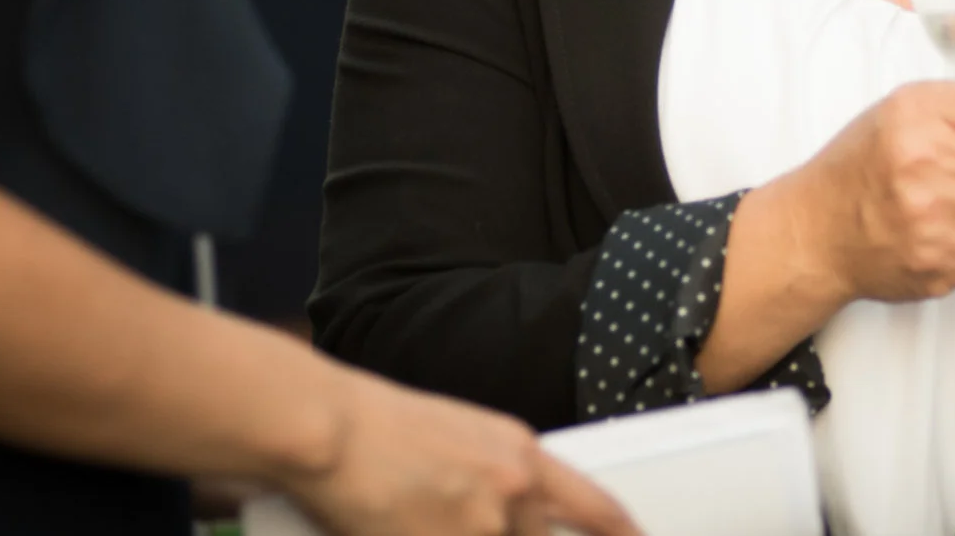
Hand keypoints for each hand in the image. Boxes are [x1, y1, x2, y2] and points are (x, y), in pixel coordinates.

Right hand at [286, 373, 637, 535]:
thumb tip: (506, 517)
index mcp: (522, 454)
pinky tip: (409, 526)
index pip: (597, 507)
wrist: (330, 430)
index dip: (624, 534)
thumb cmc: (376, 429)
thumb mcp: (459, 440)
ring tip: (425, 515)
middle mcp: (515, 490)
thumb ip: (495, 481)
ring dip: (462, 534)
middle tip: (462, 522)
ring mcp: (484, 527)